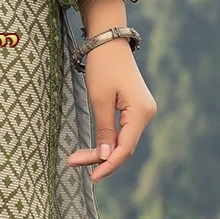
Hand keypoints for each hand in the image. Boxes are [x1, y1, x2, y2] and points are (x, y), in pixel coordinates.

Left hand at [67, 40, 157, 182]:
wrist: (109, 42)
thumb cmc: (103, 67)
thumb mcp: (99, 99)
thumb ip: (104, 130)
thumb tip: (105, 157)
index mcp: (141, 113)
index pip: (124, 148)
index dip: (108, 165)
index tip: (91, 177)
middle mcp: (147, 114)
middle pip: (124, 147)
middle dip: (99, 158)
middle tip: (72, 162)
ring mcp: (143, 111)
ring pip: (123, 141)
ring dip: (102, 150)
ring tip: (76, 158)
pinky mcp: (136, 108)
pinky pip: (123, 131)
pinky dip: (107, 140)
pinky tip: (92, 148)